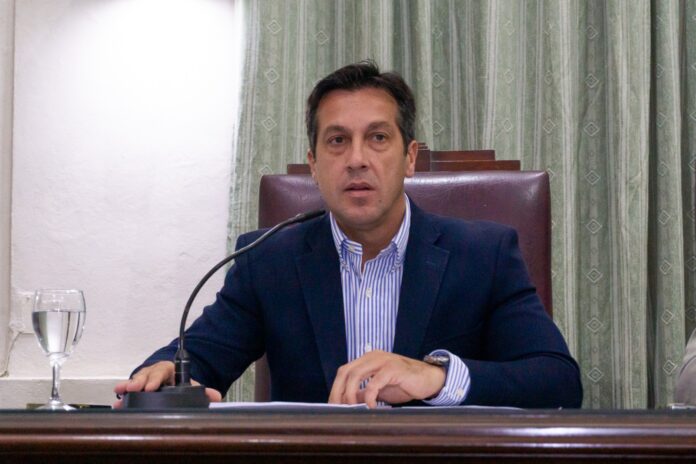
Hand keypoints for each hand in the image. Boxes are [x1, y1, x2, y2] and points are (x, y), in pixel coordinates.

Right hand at [112, 361, 221, 407]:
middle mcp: (154, 373)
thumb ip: (203, 390)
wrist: (172, 382)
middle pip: (146, 375)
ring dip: (127, 387)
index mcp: (168, 370)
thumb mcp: (190, 385)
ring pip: (135, 381)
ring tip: (120, 393)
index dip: (156, 379)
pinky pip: (128, 391)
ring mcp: (143, 380)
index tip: (151, 387)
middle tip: (134, 389)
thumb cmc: (179, 384)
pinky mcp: (136, 390)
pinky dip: (122, 396)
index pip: (162, 371)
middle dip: (139, 382)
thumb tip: (216, 396)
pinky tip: (117, 402)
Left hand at [328, 350, 445, 408]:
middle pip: (346, 372)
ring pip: (356, 374)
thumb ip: (362, 393)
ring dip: (350, 394)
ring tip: (352, 409)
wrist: (428, 379)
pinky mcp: (393, 369)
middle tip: (338, 409)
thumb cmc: (403, 384)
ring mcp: (383, 361)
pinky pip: (374, 382)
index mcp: (367, 360)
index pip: (344, 371)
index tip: (333, 406)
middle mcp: (372, 357)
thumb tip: (345, 404)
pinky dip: (369, 396)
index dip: (336, 388)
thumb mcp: (378, 390)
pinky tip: (371, 407)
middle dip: (339, 391)